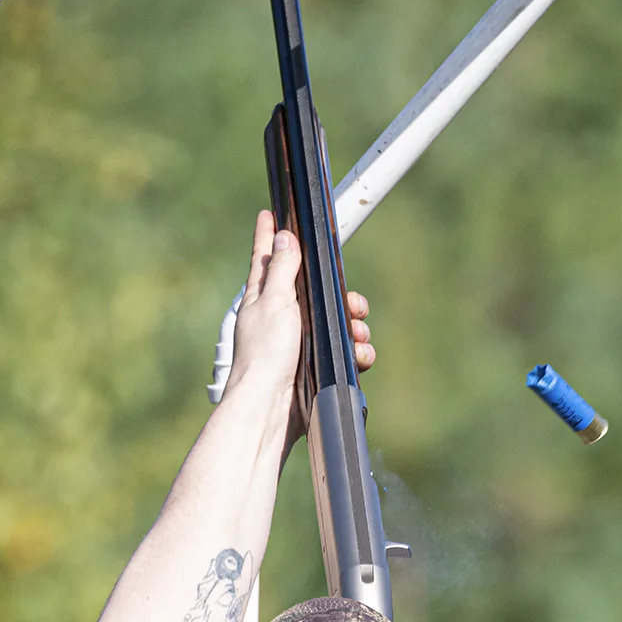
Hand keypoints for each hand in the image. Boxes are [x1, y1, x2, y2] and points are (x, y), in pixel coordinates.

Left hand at [225, 211, 374, 426]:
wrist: (270, 407)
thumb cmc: (265, 355)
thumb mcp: (273, 301)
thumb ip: (281, 269)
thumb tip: (282, 237)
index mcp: (263, 298)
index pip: (265, 259)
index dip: (267, 237)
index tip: (269, 214)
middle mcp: (280, 319)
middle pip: (316, 293)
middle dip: (342, 297)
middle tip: (356, 303)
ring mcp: (299, 344)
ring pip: (336, 324)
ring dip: (355, 327)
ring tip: (358, 334)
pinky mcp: (316, 368)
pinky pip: (344, 353)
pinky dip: (356, 354)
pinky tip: (359, 357)